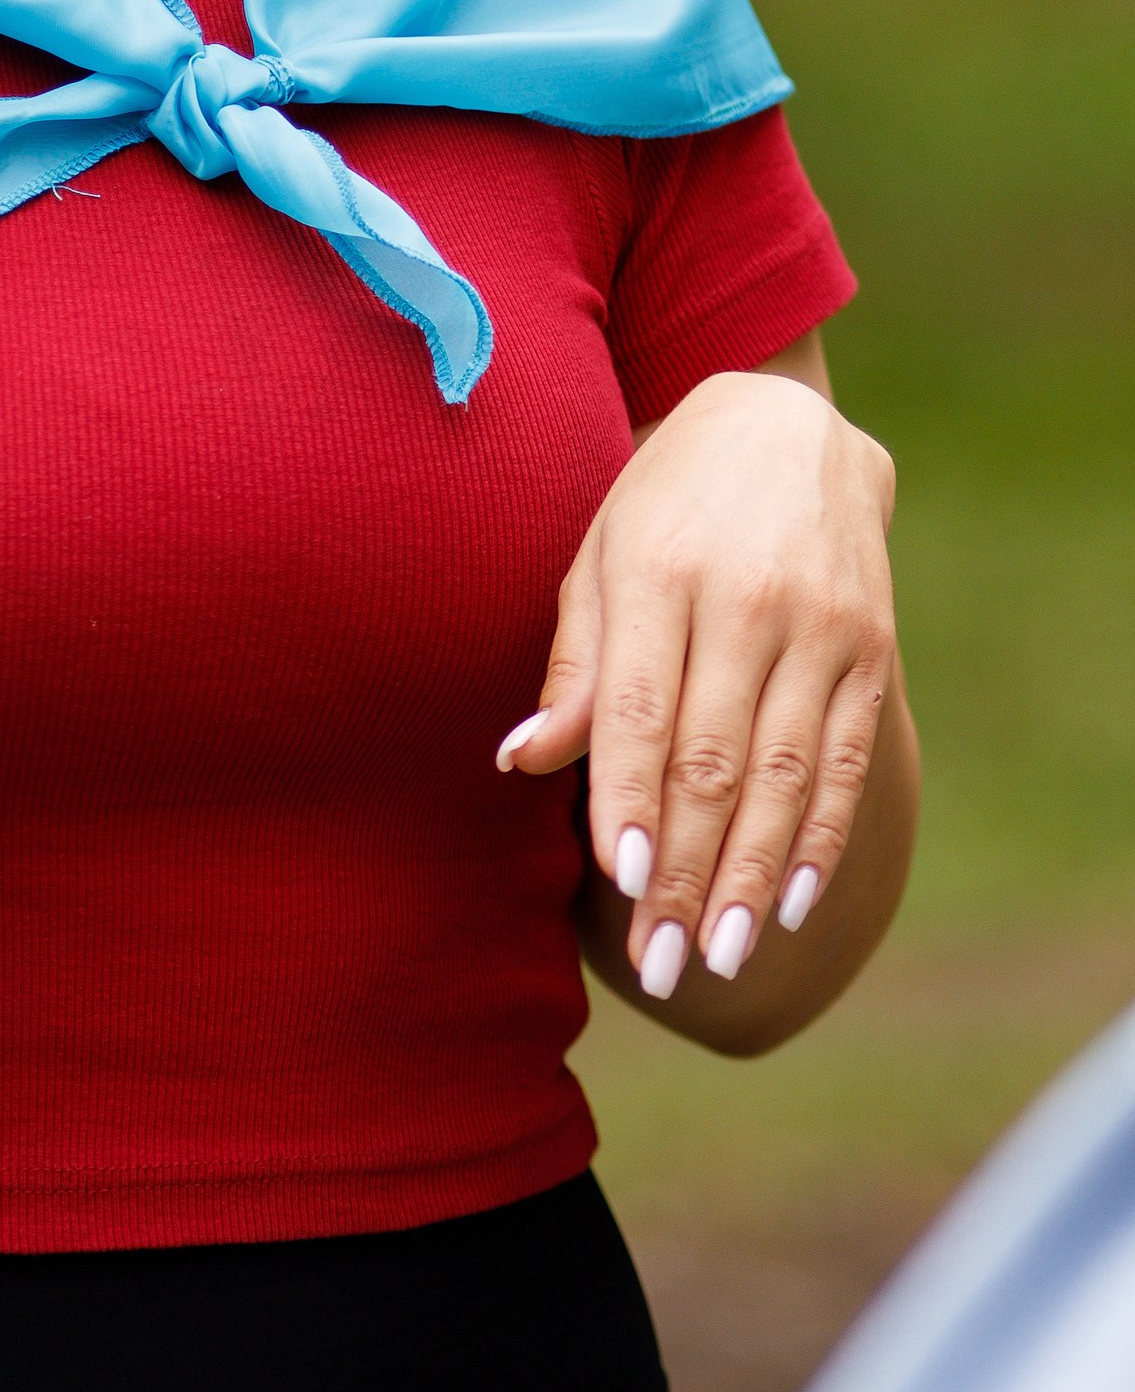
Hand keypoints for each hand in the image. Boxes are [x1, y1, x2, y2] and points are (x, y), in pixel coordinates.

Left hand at [501, 361, 896, 1000]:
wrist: (783, 427)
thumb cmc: (662, 505)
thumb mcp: (598, 556)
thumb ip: (574, 665)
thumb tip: (521, 760)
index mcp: (661, 574)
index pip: (641, 712)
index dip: (628, 802)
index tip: (615, 885)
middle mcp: (748, 602)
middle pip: (714, 761)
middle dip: (684, 871)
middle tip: (658, 965)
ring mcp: (822, 628)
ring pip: (785, 777)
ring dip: (750, 878)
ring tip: (717, 959)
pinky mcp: (871, 649)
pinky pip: (847, 762)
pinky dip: (820, 840)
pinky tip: (792, 906)